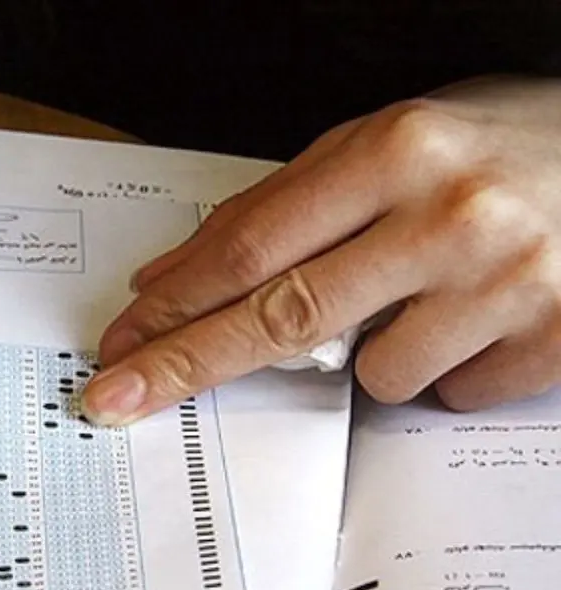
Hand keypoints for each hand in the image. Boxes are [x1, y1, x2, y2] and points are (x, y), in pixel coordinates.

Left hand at [81, 76, 560, 425]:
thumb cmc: (493, 150)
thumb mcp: (383, 145)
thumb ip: (279, 208)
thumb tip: (176, 273)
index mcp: (396, 151)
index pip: (252, 246)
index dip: (176, 302)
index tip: (124, 340)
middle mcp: (448, 217)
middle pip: (282, 317)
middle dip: (188, 364)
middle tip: (121, 395)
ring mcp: (505, 284)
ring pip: (373, 374)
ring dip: (371, 353)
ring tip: (425, 293)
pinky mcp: (550, 341)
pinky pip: (446, 393)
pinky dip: (442, 367)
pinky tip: (474, 315)